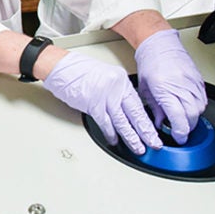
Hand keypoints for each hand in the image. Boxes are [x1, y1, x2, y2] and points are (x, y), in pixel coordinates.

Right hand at [43, 52, 161, 153]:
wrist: (60, 66)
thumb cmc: (77, 70)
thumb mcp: (103, 76)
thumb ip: (115, 91)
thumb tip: (123, 108)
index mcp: (120, 78)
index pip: (138, 102)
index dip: (146, 119)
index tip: (152, 129)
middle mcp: (116, 86)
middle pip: (135, 113)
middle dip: (146, 131)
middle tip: (154, 143)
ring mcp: (105, 96)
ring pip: (123, 122)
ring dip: (132, 137)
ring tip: (139, 148)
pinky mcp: (93, 104)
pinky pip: (106, 123)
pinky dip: (111, 134)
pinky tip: (114, 140)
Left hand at [135, 29, 206, 143]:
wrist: (159, 45)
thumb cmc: (149, 63)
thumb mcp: (145, 88)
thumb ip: (154, 108)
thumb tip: (161, 123)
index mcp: (164, 88)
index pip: (178, 117)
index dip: (180, 132)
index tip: (178, 138)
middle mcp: (180, 86)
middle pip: (192, 116)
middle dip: (186, 128)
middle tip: (179, 130)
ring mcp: (191, 83)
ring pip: (200, 109)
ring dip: (192, 118)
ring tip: (182, 118)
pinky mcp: (198, 80)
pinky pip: (203, 99)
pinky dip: (197, 107)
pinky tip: (188, 107)